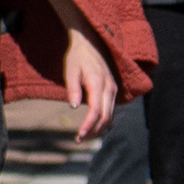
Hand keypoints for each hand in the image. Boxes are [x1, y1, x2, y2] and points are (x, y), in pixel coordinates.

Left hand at [61, 27, 118, 142]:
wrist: (88, 43)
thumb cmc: (76, 57)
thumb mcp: (70, 71)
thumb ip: (73, 88)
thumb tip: (74, 107)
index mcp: (99, 83)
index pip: (96, 110)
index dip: (88, 125)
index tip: (79, 136)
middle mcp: (109, 88)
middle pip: (106, 116)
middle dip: (94, 130)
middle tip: (79, 140)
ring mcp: (113, 89)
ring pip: (110, 115)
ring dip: (99, 128)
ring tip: (84, 136)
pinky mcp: (112, 90)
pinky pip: (110, 109)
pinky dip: (103, 121)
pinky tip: (92, 126)